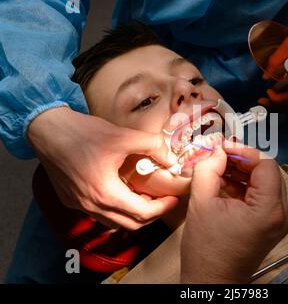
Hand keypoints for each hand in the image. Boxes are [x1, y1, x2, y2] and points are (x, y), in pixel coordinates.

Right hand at [28, 107, 178, 229]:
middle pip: (131, 224)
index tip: (174, 198)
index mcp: (105, 193)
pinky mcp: (70, 201)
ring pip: (114, 222)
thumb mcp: (123, 135)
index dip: (163, 208)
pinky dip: (116, 209)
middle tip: (163, 200)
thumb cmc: (84, 132)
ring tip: (145, 196)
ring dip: (133, 214)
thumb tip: (172, 160)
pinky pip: (99, 214)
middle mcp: (91, 206)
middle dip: (152, 214)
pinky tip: (122, 192)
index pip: (142, 213)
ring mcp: (78, 206)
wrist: (46, 129)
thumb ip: (152, 146)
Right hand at [180, 143, 287, 282]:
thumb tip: (216, 151)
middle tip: (220, 155)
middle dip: (243, 161)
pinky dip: (245, 187)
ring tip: (219, 168)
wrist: (212, 281)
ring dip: (243, 173)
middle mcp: (280, 215)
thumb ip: (208, 170)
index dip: (244, 152)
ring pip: (265, 184)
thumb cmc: (207, 251)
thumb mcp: (201, 203)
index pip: (266, 165)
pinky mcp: (269, 225)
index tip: (224, 148)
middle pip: (268, 173)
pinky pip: (261, 197)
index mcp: (268, 209)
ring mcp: (277, 221)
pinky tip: (224, 183)